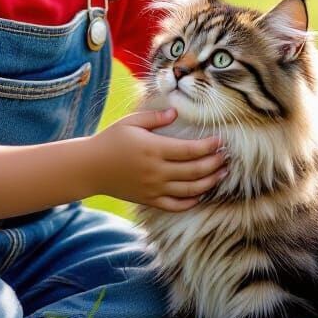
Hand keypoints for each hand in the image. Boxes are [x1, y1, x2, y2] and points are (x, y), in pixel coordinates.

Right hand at [89, 107, 227, 210]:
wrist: (90, 168)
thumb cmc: (110, 140)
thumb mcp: (131, 122)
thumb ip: (155, 117)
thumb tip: (175, 111)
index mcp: (154, 149)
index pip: (191, 150)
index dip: (209, 146)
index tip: (220, 141)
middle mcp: (157, 171)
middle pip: (195, 171)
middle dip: (215, 163)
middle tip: (227, 157)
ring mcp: (154, 188)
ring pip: (190, 190)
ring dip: (210, 183)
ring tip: (222, 174)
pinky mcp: (149, 200)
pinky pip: (175, 206)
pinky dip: (191, 202)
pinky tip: (201, 195)